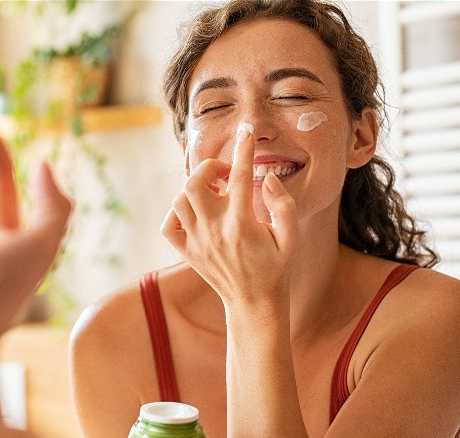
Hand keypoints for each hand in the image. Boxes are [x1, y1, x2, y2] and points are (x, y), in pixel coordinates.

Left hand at [161, 122, 297, 309]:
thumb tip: (266, 178)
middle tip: (224, 173)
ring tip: (213, 193)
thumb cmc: (276, 269)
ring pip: (179, 201)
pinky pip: (168, 225)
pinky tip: (195, 213)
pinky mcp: (187, 252)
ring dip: (194, 188)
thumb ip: (283, 205)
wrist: (254, 304)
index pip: (239, 176)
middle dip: (208, 168)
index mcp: (242, 224)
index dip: (243, 149)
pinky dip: (176, 213)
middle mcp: (215, 231)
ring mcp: (197, 242)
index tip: (246, 131)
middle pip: (195, 183)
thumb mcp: (291, 238)